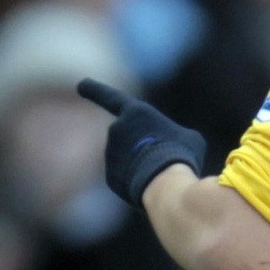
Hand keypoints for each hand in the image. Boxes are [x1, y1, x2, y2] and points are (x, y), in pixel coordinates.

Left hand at [77, 79, 206, 207]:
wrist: (165, 184)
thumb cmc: (179, 153)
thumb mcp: (188, 137)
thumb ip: (170, 137)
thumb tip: (165, 149)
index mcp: (135, 112)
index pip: (110, 97)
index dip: (95, 90)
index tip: (80, 84)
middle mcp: (117, 129)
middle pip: (131, 138)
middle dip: (145, 148)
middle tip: (166, 158)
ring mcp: (111, 153)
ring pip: (129, 158)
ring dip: (143, 164)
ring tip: (161, 173)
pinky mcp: (110, 176)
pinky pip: (126, 176)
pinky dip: (137, 180)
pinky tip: (152, 185)